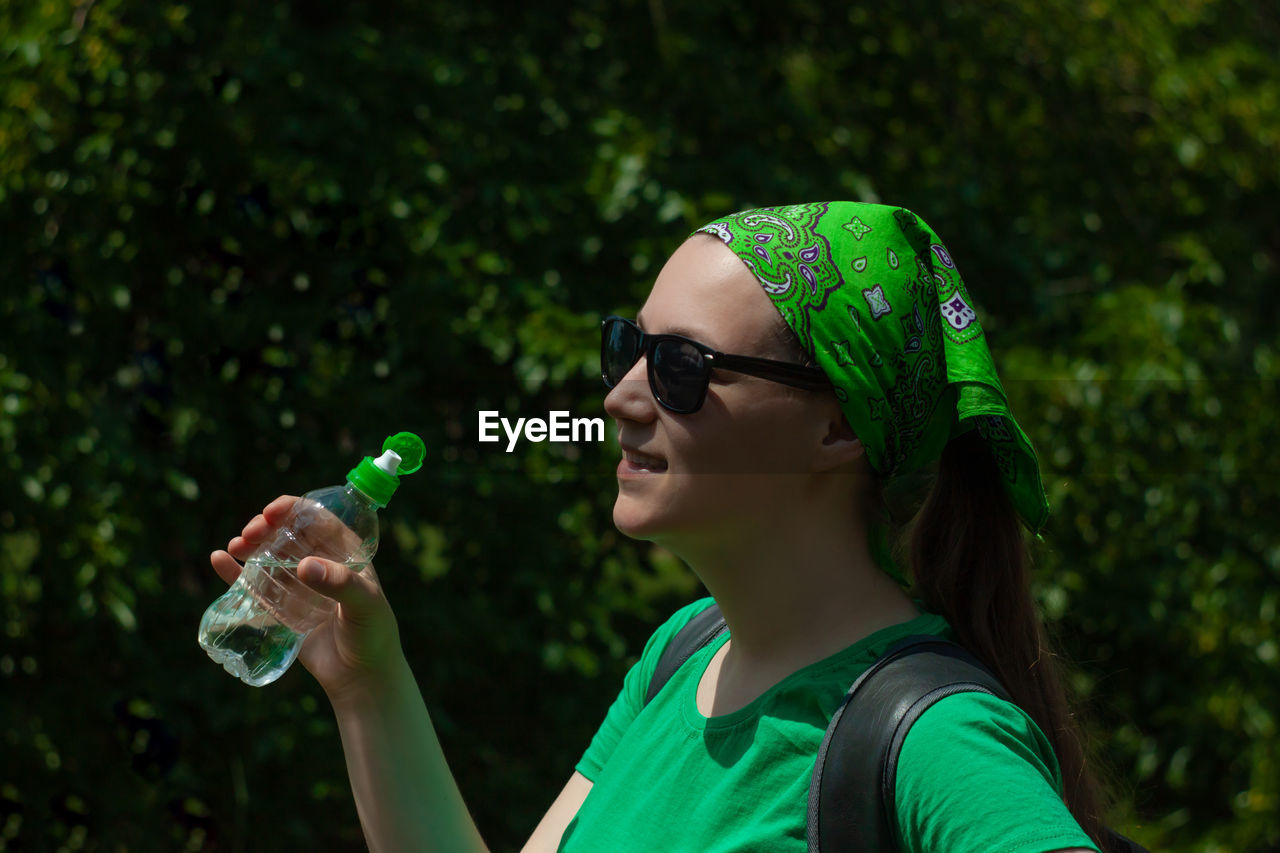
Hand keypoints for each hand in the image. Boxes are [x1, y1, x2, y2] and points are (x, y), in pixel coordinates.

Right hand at [209, 495, 405, 700]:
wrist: (362, 677)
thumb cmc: (373, 636)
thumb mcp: (366, 605)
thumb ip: (341, 585)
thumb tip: (305, 566)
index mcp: (347, 553)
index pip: (318, 520)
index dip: (294, 510)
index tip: (271, 512)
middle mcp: (322, 564)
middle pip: (289, 534)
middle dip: (267, 526)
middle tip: (249, 533)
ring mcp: (300, 586)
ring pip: (270, 556)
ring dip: (251, 545)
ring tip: (235, 546)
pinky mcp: (282, 608)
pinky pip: (256, 585)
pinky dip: (236, 572)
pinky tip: (218, 560)